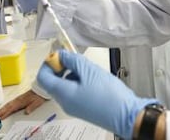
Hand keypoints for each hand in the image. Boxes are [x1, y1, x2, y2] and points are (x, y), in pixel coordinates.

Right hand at [0, 90, 46, 119]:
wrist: (41, 89)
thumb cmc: (39, 96)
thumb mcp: (37, 102)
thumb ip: (32, 107)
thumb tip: (27, 112)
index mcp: (22, 101)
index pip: (12, 108)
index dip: (6, 113)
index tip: (2, 117)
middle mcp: (19, 100)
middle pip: (9, 106)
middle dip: (2, 111)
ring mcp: (19, 99)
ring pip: (9, 104)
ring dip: (3, 108)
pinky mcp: (20, 98)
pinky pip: (11, 102)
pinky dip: (7, 105)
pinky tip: (6, 107)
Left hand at [37, 50, 157, 138]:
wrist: (125, 114)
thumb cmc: (109, 95)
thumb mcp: (90, 71)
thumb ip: (73, 61)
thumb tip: (61, 55)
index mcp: (63, 94)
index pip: (43, 77)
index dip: (49, 63)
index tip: (60, 55)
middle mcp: (65, 102)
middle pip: (54, 81)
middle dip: (62, 67)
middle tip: (76, 59)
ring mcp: (74, 106)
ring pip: (65, 85)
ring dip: (73, 74)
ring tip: (90, 70)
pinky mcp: (83, 108)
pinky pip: (74, 91)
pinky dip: (80, 81)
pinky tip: (94, 79)